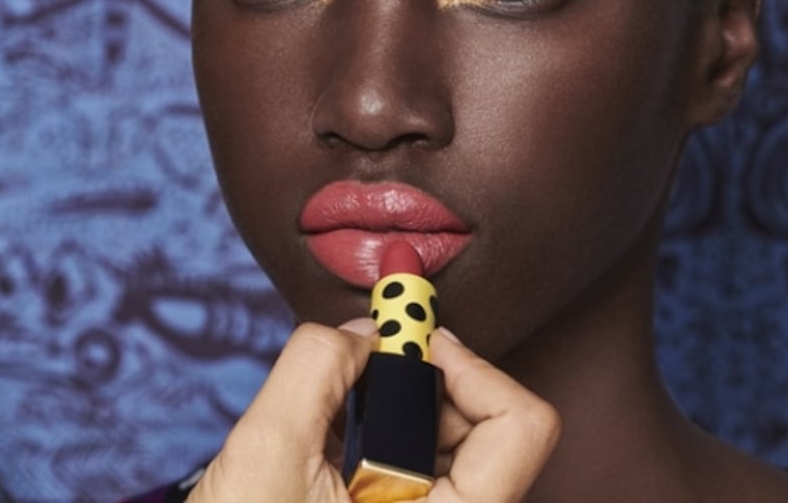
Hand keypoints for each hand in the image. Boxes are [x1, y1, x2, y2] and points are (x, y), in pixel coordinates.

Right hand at [186, 320, 560, 502]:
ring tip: (341, 407)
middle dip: (424, 378)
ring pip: (454, 436)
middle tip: (366, 355)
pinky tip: (337, 432)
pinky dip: (385, 423)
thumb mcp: (266, 454)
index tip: (406, 343)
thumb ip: (316, 370)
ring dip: (400, 399)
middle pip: (488, 422)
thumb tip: (364, 330)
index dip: (470, 367)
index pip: (521, 425)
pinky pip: (424, 456)